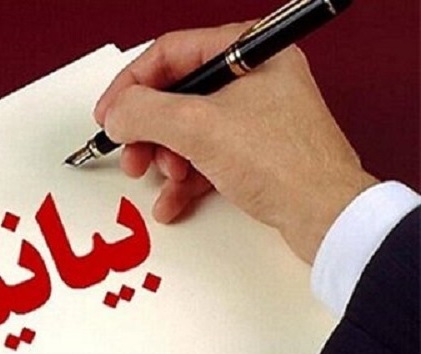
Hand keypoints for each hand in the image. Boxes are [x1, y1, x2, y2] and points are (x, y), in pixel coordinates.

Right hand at [94, 23, 377, 263]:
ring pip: (188, 130)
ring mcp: (254, 117)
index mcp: (248, 52)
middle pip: (177, 96)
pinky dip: (185, 178)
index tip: (109, 112)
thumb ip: (145, 112)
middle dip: (149, 130)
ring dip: (166, 158)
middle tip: (132, 154)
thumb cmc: (285, 165)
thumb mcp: (200, 128)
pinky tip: (173, 200)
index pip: (171, 53)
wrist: (326, 219)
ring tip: (161, 178)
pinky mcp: (254, 152)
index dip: (131, 83)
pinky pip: (206, 155)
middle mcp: (252, 79)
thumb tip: (116, 112)